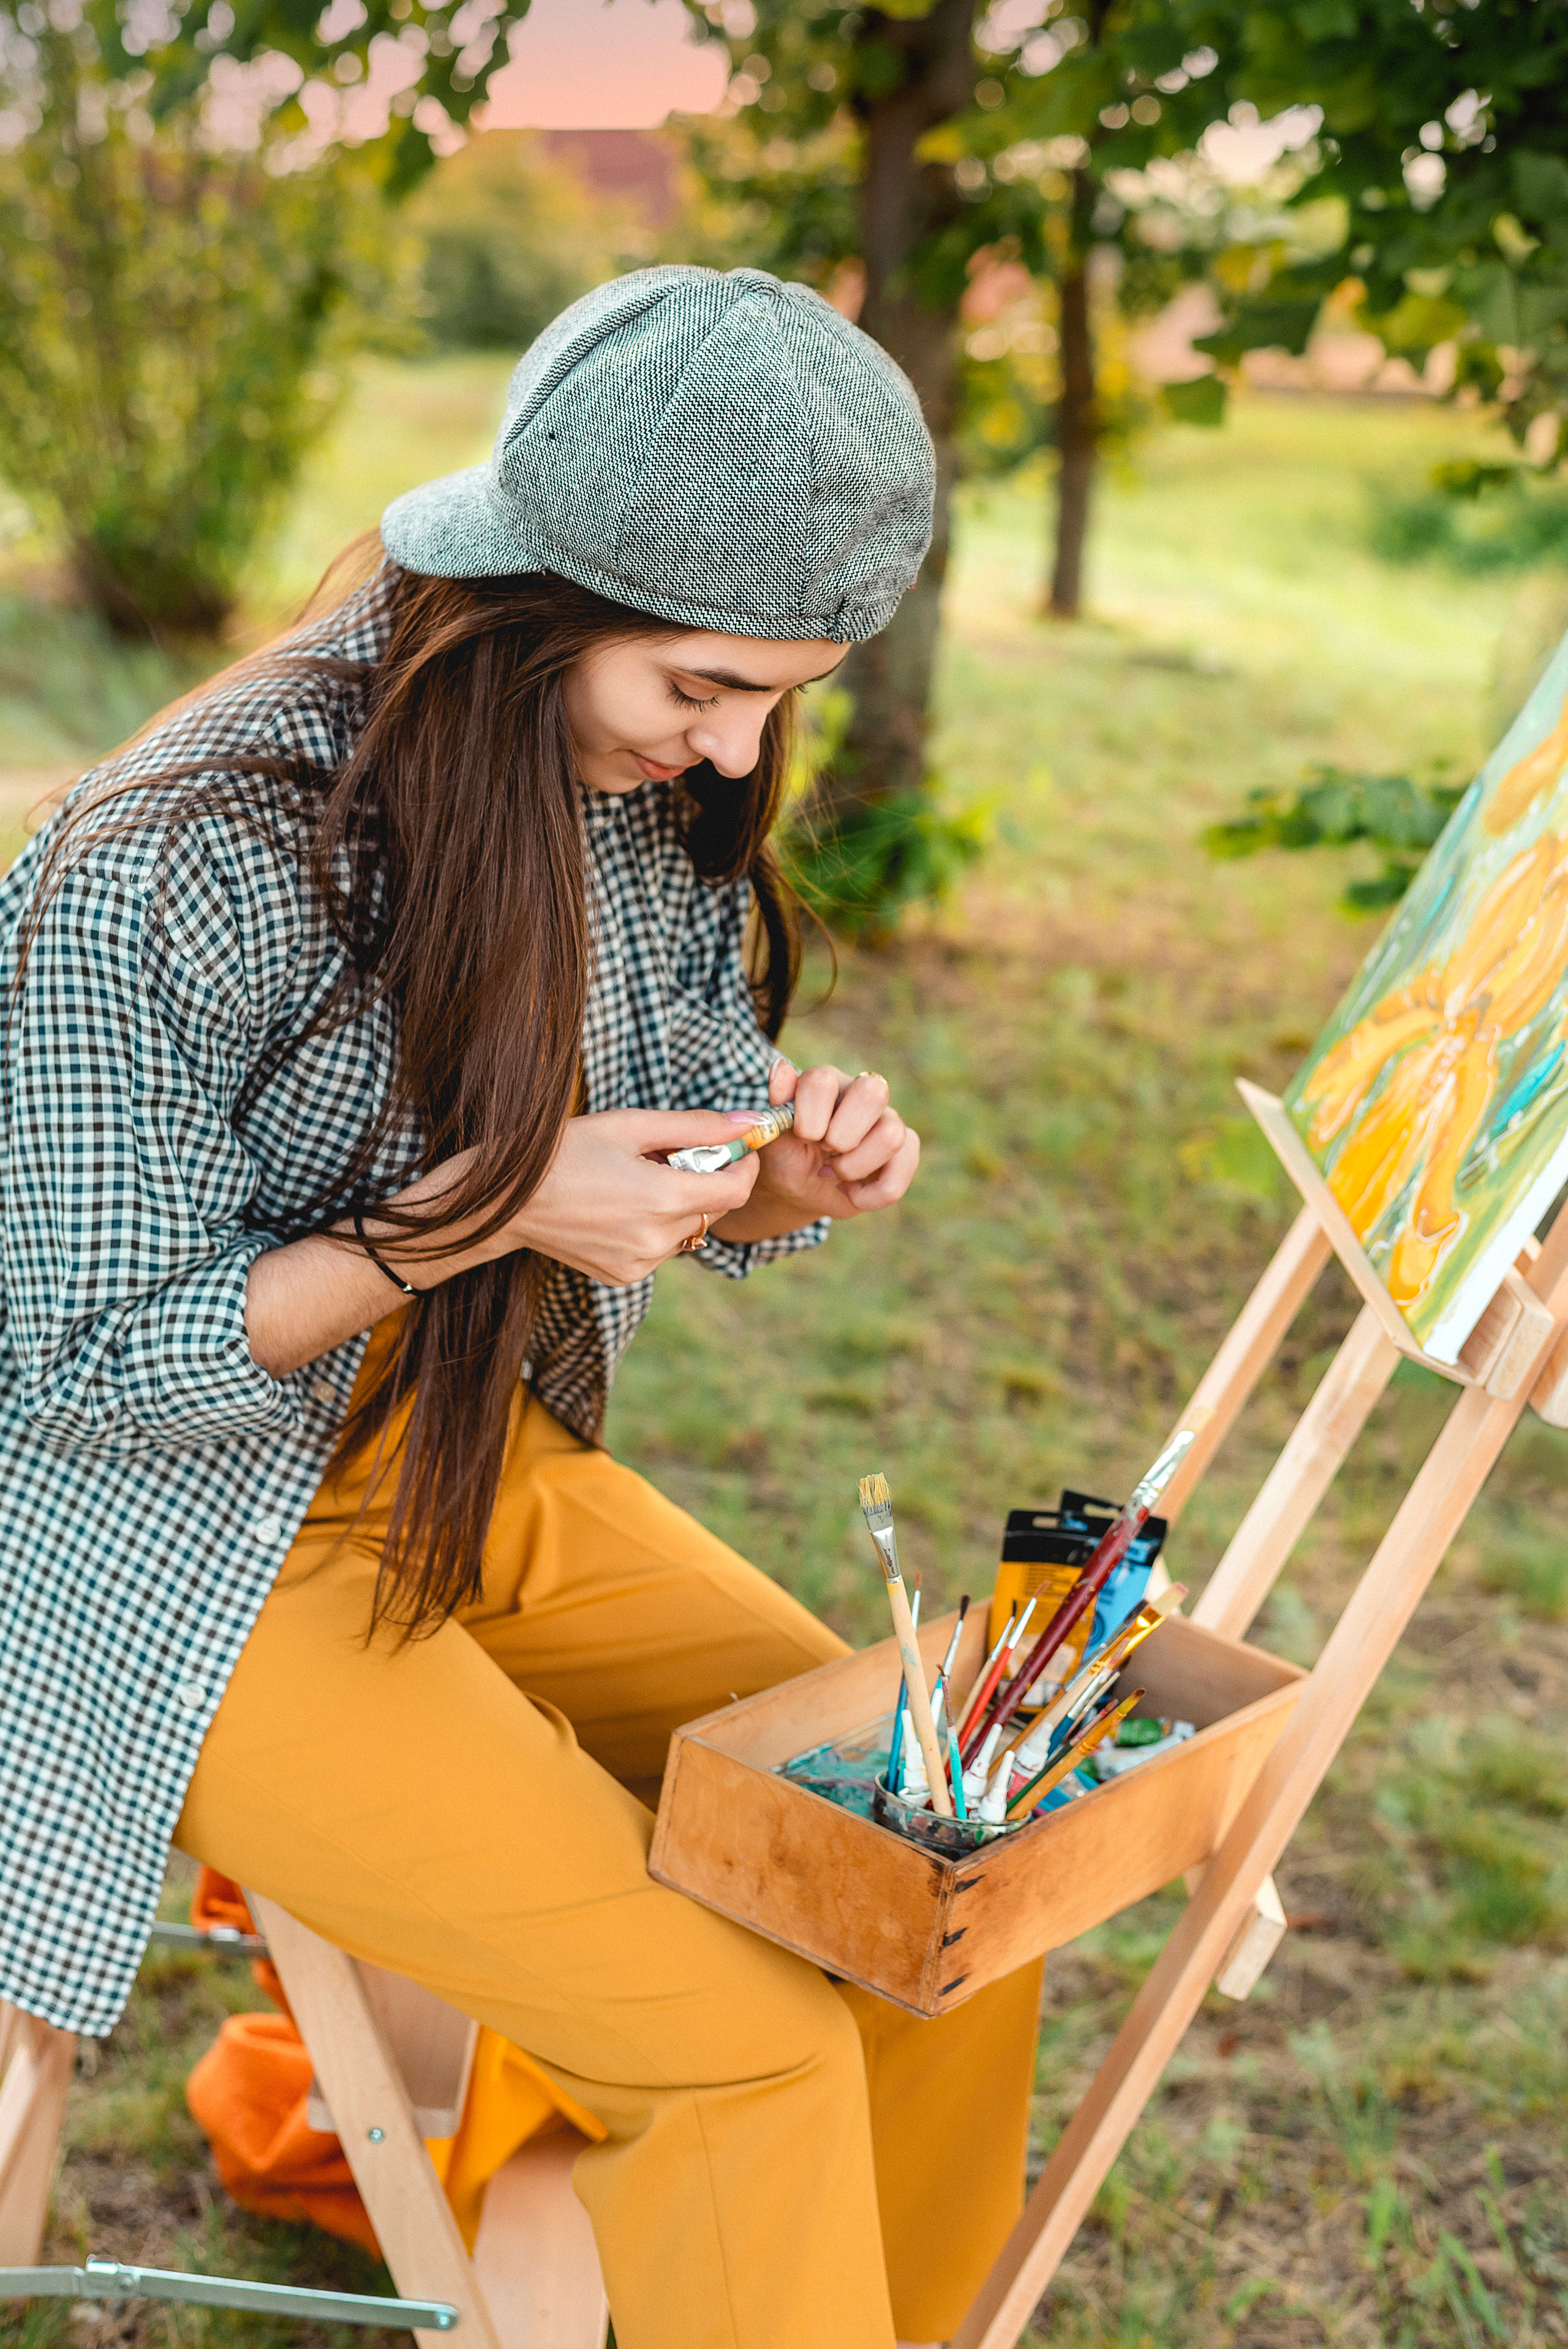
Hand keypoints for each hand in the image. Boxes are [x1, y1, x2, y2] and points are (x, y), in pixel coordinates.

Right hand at [498, 1109, 760, 1285]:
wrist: (508, 1200)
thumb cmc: (566, 1152)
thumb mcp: (630, 1126)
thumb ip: (695, 1126)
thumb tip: (747, 1123)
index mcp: (662, 1198)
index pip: (736, 1190)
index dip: (745, 1165)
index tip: (737, 1148)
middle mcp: (656, 1239)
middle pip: (715, 1210)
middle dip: (708, 1179)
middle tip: (671, 1155)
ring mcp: (641, 1263)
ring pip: (690, 1230)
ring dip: (682, 1204)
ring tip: (641, 1180)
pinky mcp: (624, 1275)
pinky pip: (663, 1248)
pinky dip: (658, 1226)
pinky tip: (623, 1206)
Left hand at [710, 1059, 919, 1242]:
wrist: (802, 1192)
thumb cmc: (788, 1159)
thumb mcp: (774, 1141)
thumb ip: (776, 1109)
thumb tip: (779, 1068)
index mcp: (825, 1082)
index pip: (822, 1081)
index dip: (809, 1119)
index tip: (801, 1138)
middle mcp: (860, 1092)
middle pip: (872, 1093)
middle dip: (841, 1137)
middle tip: (824, 1151)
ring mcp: (887, 1118)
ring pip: (891, 1134)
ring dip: (854, 1168)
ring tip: (835, 1173)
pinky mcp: (904, 1147)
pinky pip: (904, 1166)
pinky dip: (872, 1193)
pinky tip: (852, 1191)